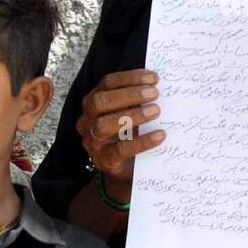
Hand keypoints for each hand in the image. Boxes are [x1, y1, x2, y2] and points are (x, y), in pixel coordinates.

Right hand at [77, 69, 163, 195]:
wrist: (127, 169)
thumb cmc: (130, 134)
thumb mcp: (130, 112)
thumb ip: (138, 99)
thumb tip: (158, 85)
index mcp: (93, 103)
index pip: (106, 83)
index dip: (130, 78)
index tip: (153, 78)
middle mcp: (87, 120)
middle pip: (99, 102)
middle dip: (128, 95)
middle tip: (155, 94)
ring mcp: (92, 142)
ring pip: (103, 125)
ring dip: (132, 115)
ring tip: (156, 111)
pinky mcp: (104, 161)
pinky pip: (120, 150)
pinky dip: (142, 141)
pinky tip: (159, 135)